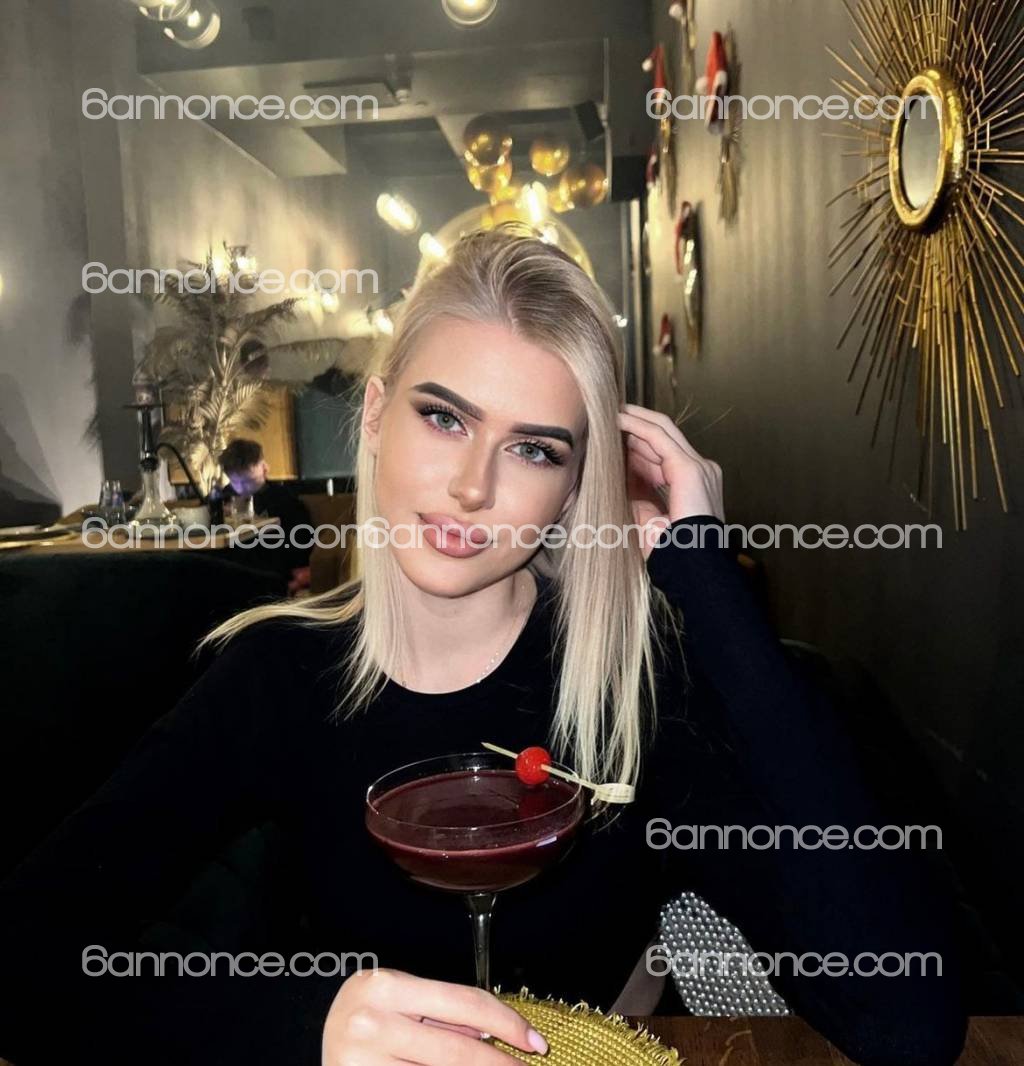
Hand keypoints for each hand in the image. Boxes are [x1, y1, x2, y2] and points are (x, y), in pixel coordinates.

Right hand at [322, 968, 548, 1063]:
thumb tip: (498, 1032)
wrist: (308, 1040)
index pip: (465, 1003)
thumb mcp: (400, 1001)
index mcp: (386, 986)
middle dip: (500, 1065)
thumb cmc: (366, 1018)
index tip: (535, 1041)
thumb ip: (444, 1012)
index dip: (507, 1024)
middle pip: (457, 1050)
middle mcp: (369, 1022)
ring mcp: (360, 1062)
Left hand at [618, 403, 723, 559]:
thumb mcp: (646, 519)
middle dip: (634, 424)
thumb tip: (616, 479)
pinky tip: (617, 419)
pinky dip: (637, 425)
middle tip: (607, 414)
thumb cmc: (671, 554)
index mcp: (693, 485)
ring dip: (633, 420)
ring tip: (607, 412)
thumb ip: (636, 496)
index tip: (610, 437)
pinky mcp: (690, 468)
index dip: (635, 443)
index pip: (662, 454)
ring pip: (662, 431)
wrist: (691, 570)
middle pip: (663, 437)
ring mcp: (699, 467)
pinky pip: (659, 437)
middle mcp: (701, 471)